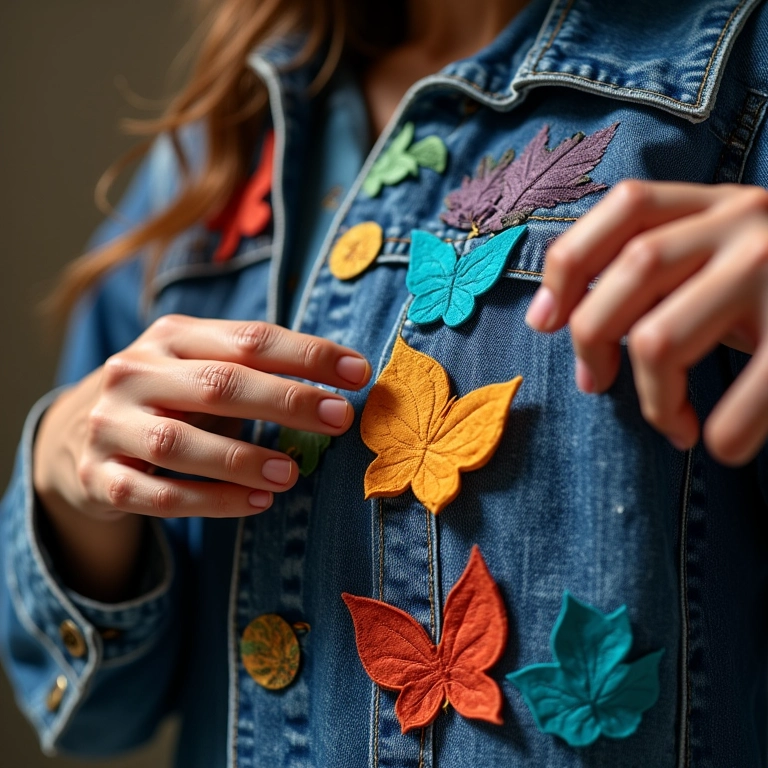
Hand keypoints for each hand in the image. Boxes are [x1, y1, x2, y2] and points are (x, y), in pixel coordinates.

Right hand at [35, 315, 370, 520]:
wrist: (77, 435)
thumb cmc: (167, 397)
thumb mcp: (200, 369)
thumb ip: (254, 371)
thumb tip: (336, 389)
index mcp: (172, 337)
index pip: (249, 338)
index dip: (307, 354)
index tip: (359, 371)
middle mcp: (135, 372)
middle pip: (219, 383)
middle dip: (285, 400)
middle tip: (338, 418)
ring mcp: (110, 425)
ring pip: (179, 443)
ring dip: (242, 460)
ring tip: (290, 474)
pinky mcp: (99, 476)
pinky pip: (156, 494)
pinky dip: (209, 501)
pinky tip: (254, 504)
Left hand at [524, 180, 767, 465]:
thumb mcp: (718, 262)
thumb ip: (652, 274)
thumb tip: (557, 323)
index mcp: (715, 203)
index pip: (625, 207)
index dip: (569, 264)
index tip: (543, 322)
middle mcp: (747, 220)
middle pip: (632, 269)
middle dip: (591, 339)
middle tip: (594, 386)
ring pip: (662, 337)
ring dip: (652, 399)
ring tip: (674, 425)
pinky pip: (749, 394)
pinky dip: (723, 432)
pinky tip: (721, 445)